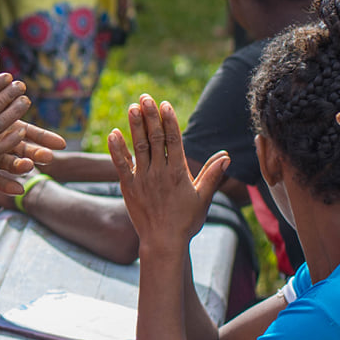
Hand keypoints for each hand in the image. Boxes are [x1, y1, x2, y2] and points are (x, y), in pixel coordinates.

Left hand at [109, 95, 229, 256]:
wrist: (164, 242)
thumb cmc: (186, 221)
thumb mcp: (203, 197)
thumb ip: (212, 174)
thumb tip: (226, 155)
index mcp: (178, 173)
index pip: (173, 141)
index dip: (168, 121)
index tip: (164, 104)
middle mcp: (160, 173)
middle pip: (155, 139)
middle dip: (150, 117)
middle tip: (145, 97)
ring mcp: (143, 179)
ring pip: (139, 147)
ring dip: (135, 126)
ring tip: (132, 107)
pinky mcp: (128, 187)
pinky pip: (121, 164)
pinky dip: (117, 149)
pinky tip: (113, 133)